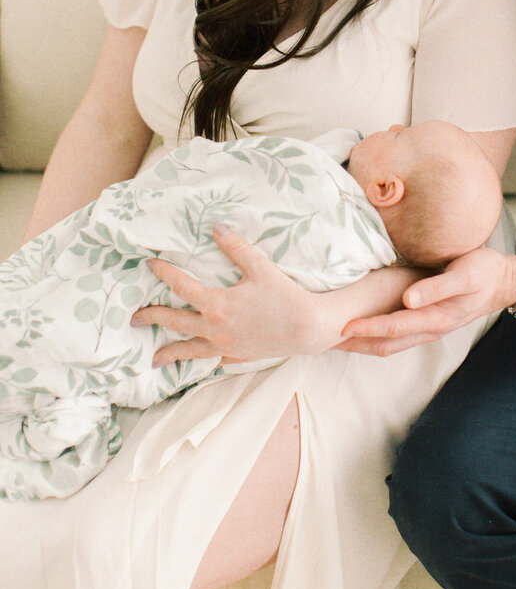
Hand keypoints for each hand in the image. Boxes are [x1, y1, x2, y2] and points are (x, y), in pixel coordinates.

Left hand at [131, 225, 325, 365]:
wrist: (306, 328)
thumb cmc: (284, 295)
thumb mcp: (259, 266)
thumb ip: (235, 247)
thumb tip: (215, 228)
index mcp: (216, 304)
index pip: (181, 287)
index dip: (164, 273)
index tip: (150, 265)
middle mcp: (215, 329)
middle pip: (175, 323)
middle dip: (153, 318)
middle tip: (135, 318)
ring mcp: (225, 345)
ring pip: (190, 350)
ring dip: (170, 353)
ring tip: (154, 359)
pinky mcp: (238, 355)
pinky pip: (214, 359)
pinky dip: (203, 358)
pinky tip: (198, 359)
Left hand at [338, 247, 515, 356]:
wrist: (503, 280)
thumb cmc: (483, 271)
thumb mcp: (464, 275)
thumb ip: (436, 287)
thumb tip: (408, 300)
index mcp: (436, 318)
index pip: (393, 327)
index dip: (367, 328)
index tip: (342, 326)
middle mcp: (430, 328)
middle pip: (387, 345)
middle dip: (357, 345)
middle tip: (326, 339)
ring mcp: (430, 328)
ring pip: (391, 344)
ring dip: (365, 344)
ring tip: (338, 339)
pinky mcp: (429, 322)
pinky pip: (399, 336)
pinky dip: (377, 336)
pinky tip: (365, 328)